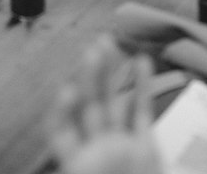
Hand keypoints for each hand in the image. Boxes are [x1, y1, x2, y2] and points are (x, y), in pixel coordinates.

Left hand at [52, 40, 160, 173]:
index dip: (63, 110)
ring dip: (111, 74)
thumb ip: (77, 166)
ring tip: (108, 44)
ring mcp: (120, 147)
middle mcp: (95, 151)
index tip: (69, 91)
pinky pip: (141, 113)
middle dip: (90, 79)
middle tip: (92, 50)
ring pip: (113, 103)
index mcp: (78, 164)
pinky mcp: (144, 149)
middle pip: (89, 107)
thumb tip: (64, 120)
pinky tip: (141, 62)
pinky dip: (142, 87)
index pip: (61, 130)